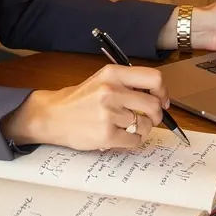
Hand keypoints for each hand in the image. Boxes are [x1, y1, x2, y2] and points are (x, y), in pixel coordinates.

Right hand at [2, 64, 169, 150]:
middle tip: (148, 118)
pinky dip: (132, 141)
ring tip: (125, 127)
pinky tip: (120, 136)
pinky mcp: (106, 135)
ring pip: (145, 125)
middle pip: (154, 105)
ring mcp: (108, 114)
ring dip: (141, 129)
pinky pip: (135, 141)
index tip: (162, 99)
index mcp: (113, 74)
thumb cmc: (79, 100)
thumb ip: (128, 84)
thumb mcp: (102, 80)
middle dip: (156, 115)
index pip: (153, 78)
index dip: (163, 91)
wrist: (53, 116)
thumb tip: (159, 97)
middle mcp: (111, 91)